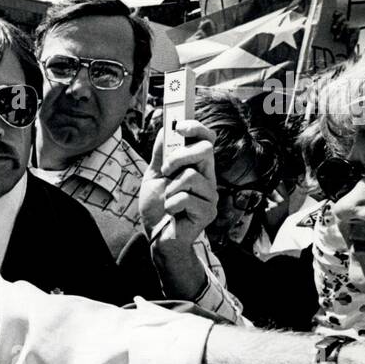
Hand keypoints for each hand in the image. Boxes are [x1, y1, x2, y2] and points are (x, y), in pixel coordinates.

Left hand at [139, 119, 217, 249]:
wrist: (157, 236)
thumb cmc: (157, 206)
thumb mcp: (154, 175)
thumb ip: (160, 154)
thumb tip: (165, 129)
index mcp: (197, 165)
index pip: (206, 139)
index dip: (196, 128)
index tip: (179, 127)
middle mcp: (207, 177)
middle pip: (205, 150)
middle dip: (180, 156)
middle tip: (165, 170)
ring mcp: (210, 195)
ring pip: (191, 176)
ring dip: (170, 189)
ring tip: (168, 199)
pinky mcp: (208, 212)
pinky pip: (186, 198)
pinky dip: (171, 204)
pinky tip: (172, 212)